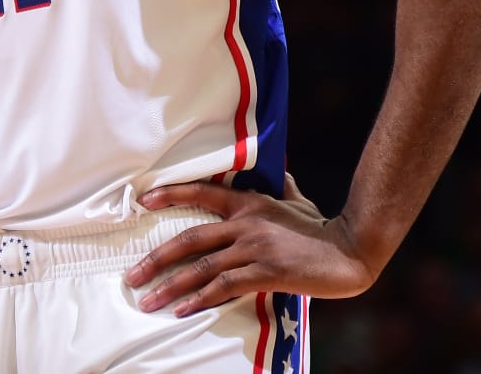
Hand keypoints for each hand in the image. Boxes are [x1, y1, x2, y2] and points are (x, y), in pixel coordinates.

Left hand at [125, 174, 375, 314]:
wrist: (349, 250)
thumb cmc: (320, 227)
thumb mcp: (296, 200)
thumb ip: (281, 187)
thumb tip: (278, 169)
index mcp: (248, 202)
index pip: (201, 193)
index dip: (171, 195)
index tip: (143, 201)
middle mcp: (245, 223)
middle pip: (191, 238)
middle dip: (156, 258)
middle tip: (131, 274)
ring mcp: (254, 247)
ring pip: (202, 267)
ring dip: (171, 285)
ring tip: (147, 300)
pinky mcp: (265, 272)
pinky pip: (224, 287)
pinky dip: (200, 298)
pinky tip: (182, 309)